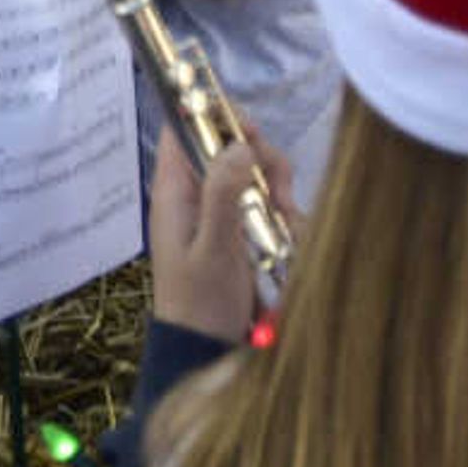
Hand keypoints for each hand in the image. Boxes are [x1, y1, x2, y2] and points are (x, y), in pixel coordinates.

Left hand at [146, 123, 294, 345]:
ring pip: (252, 172)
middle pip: (229, 146)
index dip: (213, 116)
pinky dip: (282, 212)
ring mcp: (218, 211)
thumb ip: (223, 194)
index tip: (250, 129)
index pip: (184, 130)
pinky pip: (264, 202)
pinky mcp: (240, 229)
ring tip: (289, 220)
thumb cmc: (201, 302)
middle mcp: (194, 193)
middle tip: (280, 193)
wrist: (206, 350)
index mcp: (175, 191)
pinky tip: (293, 235)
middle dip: (261, 160)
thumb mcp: (213, 248)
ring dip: (276, 188)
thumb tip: (239, 144)